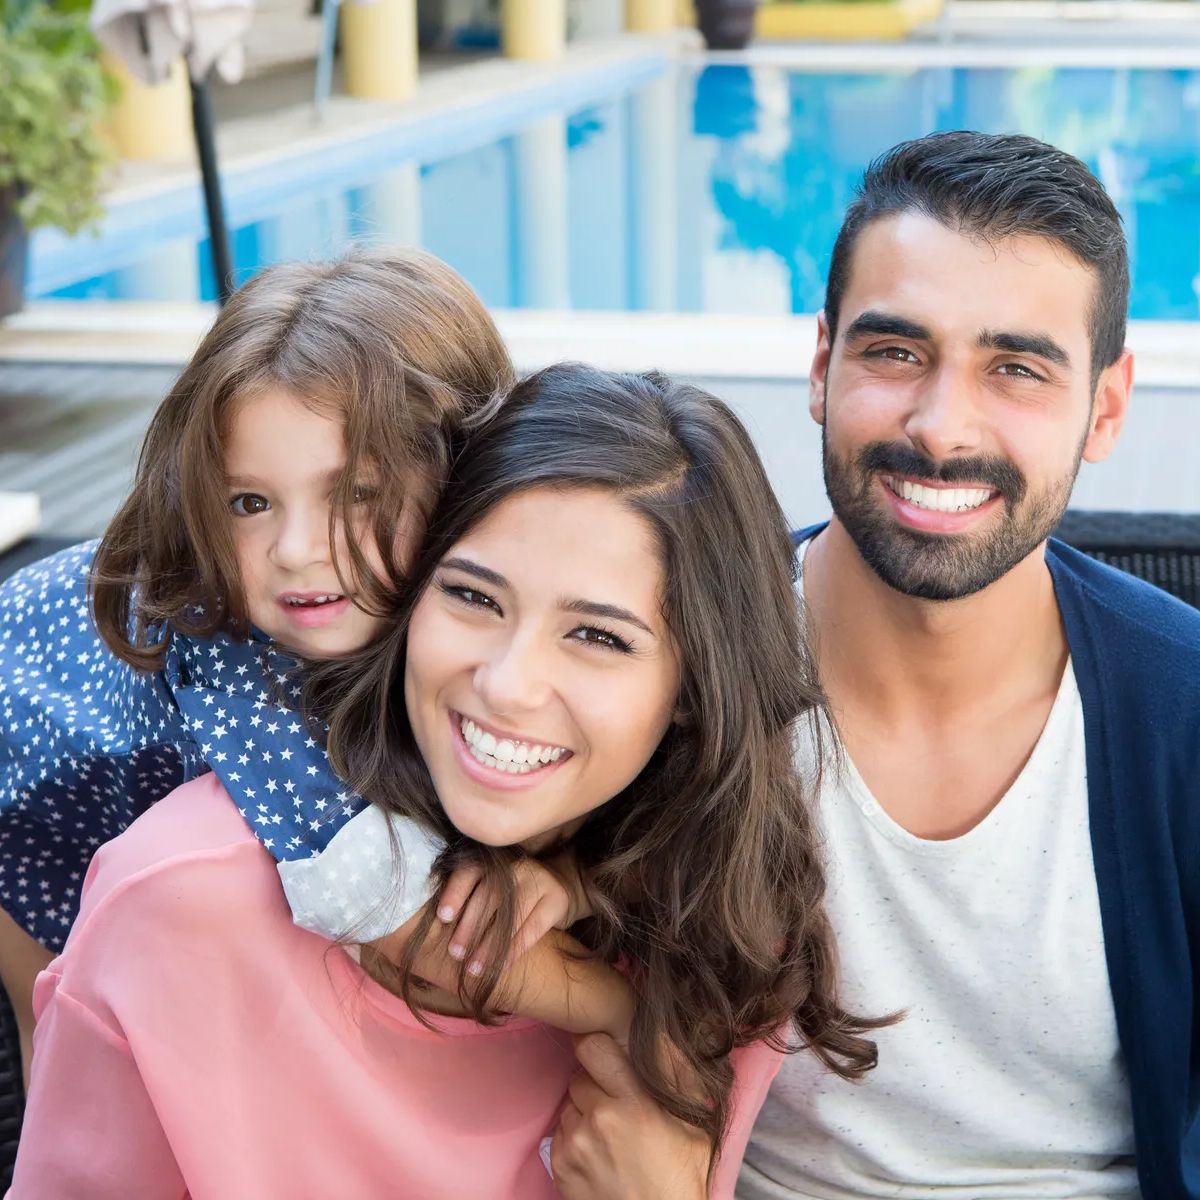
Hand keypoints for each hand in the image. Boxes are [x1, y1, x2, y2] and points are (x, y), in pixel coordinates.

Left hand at [436, 856, 584, 975]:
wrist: (558, 886)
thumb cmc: (512, 894)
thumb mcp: (492, 888)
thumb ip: (469, 898)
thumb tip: (435, 927)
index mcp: (495, 861)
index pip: (471, 871)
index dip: (456, 892)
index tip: (443, 917)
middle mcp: (517, 866)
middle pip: (490, 895)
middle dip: (470, 926)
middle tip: (455, 952)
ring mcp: (540, 881)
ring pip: (512, 915)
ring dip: (490, 945)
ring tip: (474, 968)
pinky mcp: (556, 900)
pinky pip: (533, 928)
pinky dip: (514, 949)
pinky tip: (501, 966)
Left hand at [550, 1033, 710, 1199]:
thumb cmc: (680, 1179)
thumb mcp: (694, 1126)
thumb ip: (680, 1077)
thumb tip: (663, 1036)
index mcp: (633, 1104)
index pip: (592, 1048)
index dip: (595, 1043)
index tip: (601, 1047)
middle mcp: (599, 1120)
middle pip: (579, 1075)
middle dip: (595, 1082)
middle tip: (615, 1099)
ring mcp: (576, 1145)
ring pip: (568, 1104)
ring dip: (583, 1110)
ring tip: (609, 1130)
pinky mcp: (559, 1166)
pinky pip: (560, 1132)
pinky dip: (575, 1136)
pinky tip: (598, 1151)